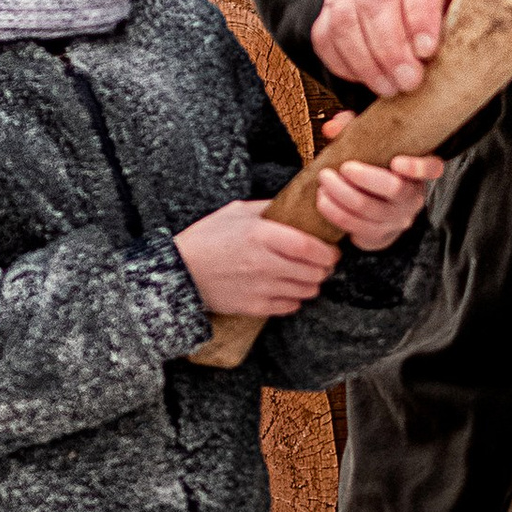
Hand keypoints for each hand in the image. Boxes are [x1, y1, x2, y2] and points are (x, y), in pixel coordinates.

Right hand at [175, 199, 339, 321]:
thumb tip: (297, 204)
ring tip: (306, 276)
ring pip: (305, 291)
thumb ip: (269, 208)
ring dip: (312, 284)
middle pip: (313, 272)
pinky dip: (295, 299)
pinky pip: (289, 307)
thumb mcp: (236, 211)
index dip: (327, 252)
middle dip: (323, 268)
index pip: (309, 247)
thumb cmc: (207, 237)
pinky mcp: (253, 307)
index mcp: (260, 235)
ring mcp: (259, 288)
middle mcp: (263, 263)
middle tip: (322, 264)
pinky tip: (288, 289)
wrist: (179, 271)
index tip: (332, 251)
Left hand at [309, 113, 442, 250]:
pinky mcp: (380, 235)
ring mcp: (398, 219)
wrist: (372, 201)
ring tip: (324, 182)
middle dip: (365, 178)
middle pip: (395, 189)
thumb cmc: (372, 166)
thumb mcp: (367, 143)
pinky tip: (323, 201)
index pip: (431, 168)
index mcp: (417, 171)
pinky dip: (337, 214)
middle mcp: (412, 197)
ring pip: (371, 211)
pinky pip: (358, 229)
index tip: (397, 161)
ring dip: (343, 196)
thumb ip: (351, 129)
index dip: (418, 167)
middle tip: (342, 167)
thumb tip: (331, 128)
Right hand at [313, 0, 464, 95]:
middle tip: (409, 82)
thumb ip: (469, 30)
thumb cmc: (454, 8)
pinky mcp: (331, 5)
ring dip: (366, 61)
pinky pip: (325, 36)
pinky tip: (368, 80)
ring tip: (390, 89)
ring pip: (344, 18)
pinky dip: (344, 64)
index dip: (421, 15)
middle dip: (391, 47)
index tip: (427, 51)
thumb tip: (464, 73)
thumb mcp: (472, 9)